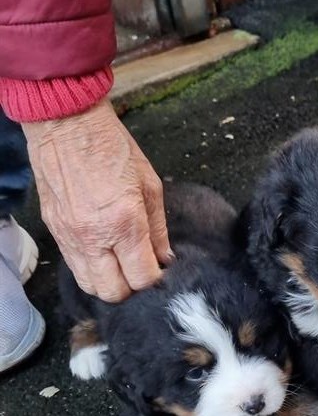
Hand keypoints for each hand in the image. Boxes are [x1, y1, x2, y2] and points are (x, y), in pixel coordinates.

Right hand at [22, 99, 170, 302]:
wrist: (66, 123)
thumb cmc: (113, 147)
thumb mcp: (150, 185)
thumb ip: (159, 229)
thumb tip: (164, 259)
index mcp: (124, 223)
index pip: (141, 278)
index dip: (154, 279)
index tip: (160, 270)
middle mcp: (93, 237)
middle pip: (113, 292)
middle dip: (131, 288)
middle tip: (140, 270)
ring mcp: (70, 236)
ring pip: (89, 286)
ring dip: (108, 282)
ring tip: (120, 265)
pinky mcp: (54, 231)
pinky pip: (73, 266)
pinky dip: (90, 268)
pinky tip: (102, 253)